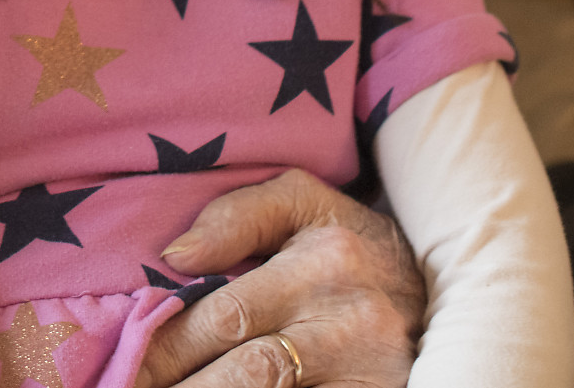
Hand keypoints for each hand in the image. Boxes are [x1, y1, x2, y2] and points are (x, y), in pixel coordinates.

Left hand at [134, 170, 422, 387]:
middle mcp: (349, 324)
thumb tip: (173, 257)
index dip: (169, 346)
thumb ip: (237, 216)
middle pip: (248, 374)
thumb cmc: (352, 242)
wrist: (448, 289)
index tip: (125, 362)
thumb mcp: (304, 202)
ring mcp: (372, 375)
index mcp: (322, 262)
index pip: (227, 315)